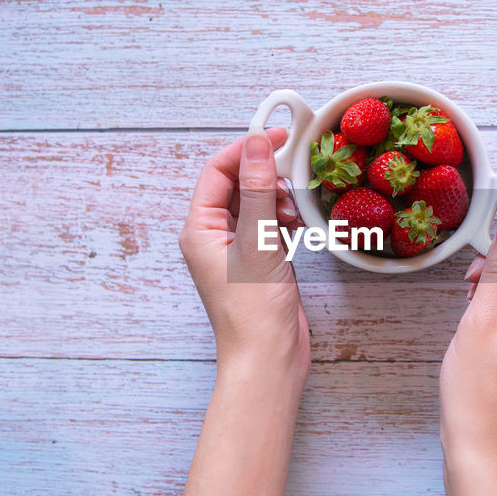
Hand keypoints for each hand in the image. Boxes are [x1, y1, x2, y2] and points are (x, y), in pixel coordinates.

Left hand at [179, 128, 309, 385]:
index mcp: (199, 229)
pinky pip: (270, 225)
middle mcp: (213, 236)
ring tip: (292, 211)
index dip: (247, 149)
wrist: (268, 360)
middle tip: (293, 174)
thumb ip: (258, 188)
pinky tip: (297, 227)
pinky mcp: (260, 263)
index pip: (218, 172)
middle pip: (238, 185)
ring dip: (278, 199)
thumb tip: (257, 143)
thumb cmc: (254, 311)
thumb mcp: (257, 241)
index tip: (279, 134)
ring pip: (257, 204)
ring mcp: (237, 250)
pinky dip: (285, 220)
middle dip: (266, 175)